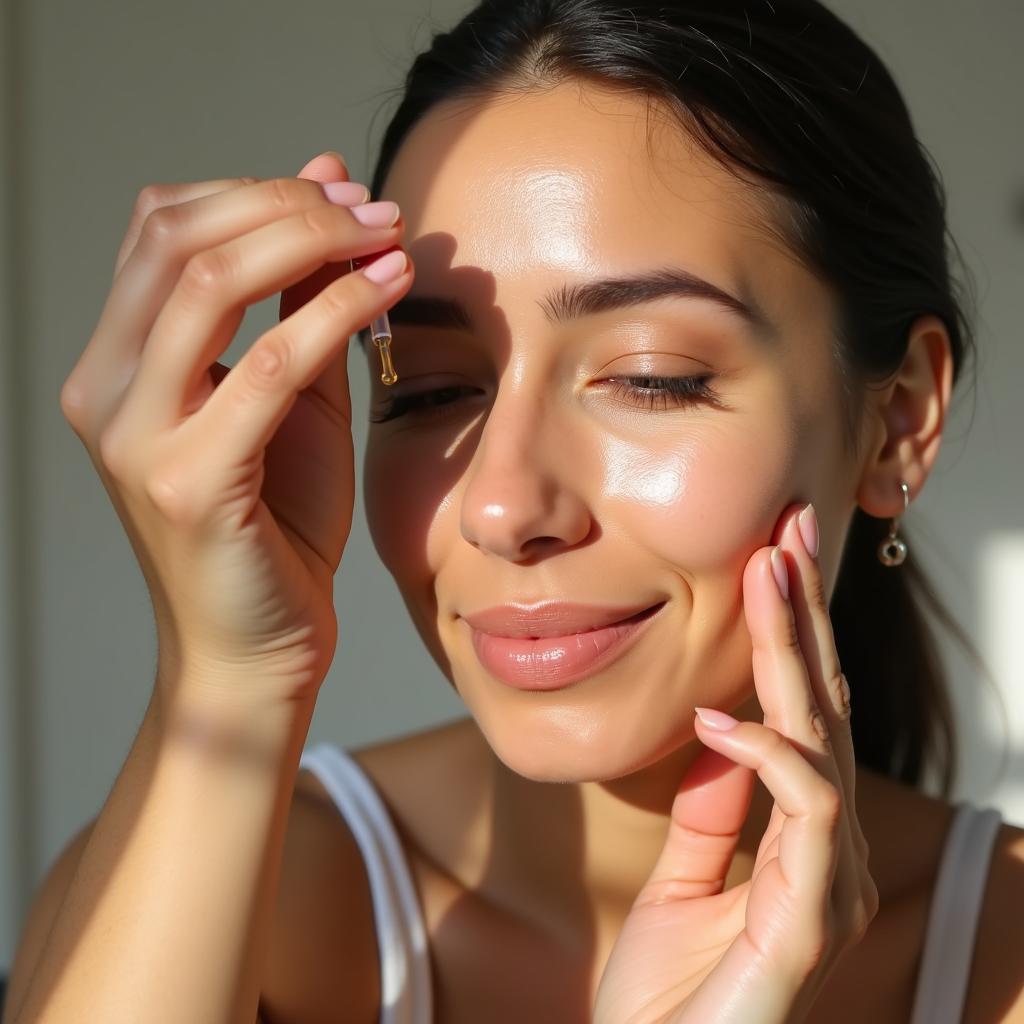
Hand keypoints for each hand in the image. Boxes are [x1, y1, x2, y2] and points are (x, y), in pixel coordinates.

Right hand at [59, 152, 412, 707]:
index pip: (164, 226)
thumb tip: (323, 179)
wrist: (256, 645)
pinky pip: (269, 365)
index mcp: (119, 363)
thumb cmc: (275, 524)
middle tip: (372, 208)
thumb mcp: (291, 393)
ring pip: (208, 281)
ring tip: (386, 235)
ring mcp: (137, 437)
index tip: (345, 195)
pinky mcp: (189, 482)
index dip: (257, 190)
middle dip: (287, 205)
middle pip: (178, 236)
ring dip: (311, 241)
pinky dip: (335, 312)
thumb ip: (301, 296)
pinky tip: (387, 289)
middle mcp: (107, 390)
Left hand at [592, 503, 878, 1023]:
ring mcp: (827, 888)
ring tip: (769, 573)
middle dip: (807, 617)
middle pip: (821, 713)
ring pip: (821, 741)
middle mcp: (830, 857)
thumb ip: (713, 811)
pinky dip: (766, 756)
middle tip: (792, 529)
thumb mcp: (685, 881)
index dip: (792, 640)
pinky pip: (804, 814)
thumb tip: (720, 733)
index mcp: (803, 845)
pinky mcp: (807, 923)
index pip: (802, 721)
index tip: (774, 560)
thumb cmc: (670, 997)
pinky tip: (721, 716)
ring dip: (794, 653)